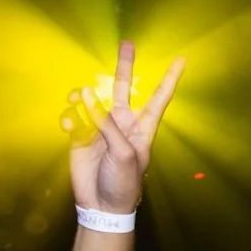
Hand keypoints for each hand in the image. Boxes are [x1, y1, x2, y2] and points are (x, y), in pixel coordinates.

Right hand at [60, 41, 185, 213]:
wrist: (101, 206)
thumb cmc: (122, 184)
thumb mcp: (122, 154)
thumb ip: (106, 123)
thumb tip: (86, 94)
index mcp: (142, 128)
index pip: (159, 98)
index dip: (170, 79)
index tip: (182, 60)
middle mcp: (122, 124)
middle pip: (123, 88)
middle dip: (125, 66)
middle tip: (128, 43)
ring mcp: (101, 128)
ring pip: (91, 100)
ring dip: (82, 97)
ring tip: (76, 100)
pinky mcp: (81, 136)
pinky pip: (73, 117)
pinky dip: (69, 117)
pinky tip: (69, 126)